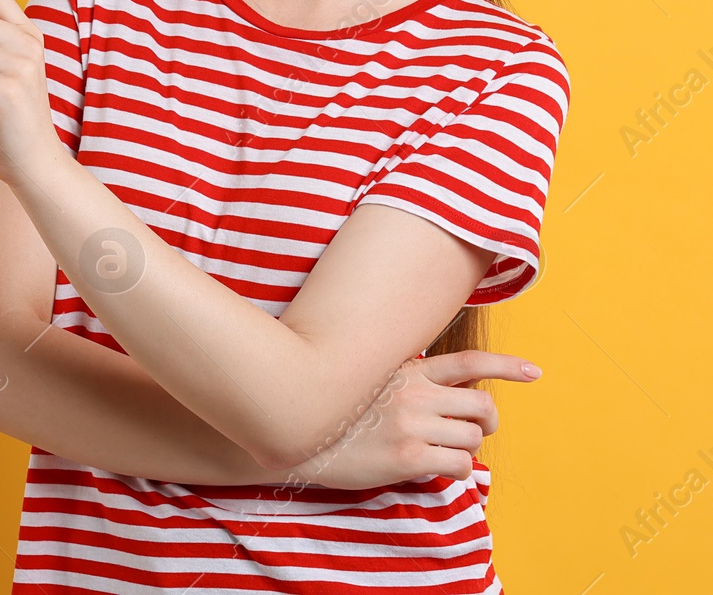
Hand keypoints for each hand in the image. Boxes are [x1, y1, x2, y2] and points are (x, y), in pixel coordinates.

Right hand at [283, 349, 540, 491]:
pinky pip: (459, 465)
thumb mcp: (370, 380)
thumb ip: (407, 380)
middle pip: (482, 405)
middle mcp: (415, 394)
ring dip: (465, 448)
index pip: (469, 363)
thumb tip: (444, 389)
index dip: (507, 367)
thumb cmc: (336, 410)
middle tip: (475, 431)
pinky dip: (457, 470)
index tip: (535, 373)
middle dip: (487, 421)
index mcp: (407, 371)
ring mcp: (412, 424)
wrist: (298, 435)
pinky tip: (435, 468)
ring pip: (473, 437)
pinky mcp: (408, 456)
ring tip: (441, 451)